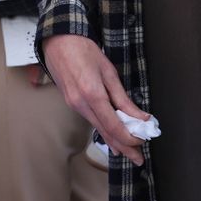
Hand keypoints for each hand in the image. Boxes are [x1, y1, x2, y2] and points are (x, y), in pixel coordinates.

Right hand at [41, 34, 148, 164]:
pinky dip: (104, 130)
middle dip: (124, 147)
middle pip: (105, 132)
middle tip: (138, 159)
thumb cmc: (84, 50)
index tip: (142, 141)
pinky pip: (91, 120)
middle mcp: (80, 104)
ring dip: (115, 140)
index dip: (129, 137)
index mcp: (92, 94)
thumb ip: (123, 98)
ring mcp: (74, 105)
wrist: (58, 41)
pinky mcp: (71, 103)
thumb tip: (139, 116)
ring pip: (98, 128)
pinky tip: (111, 138)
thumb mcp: (108, 71)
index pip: (113, 125)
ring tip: (130, 150)